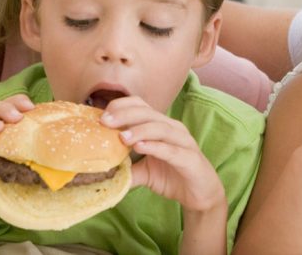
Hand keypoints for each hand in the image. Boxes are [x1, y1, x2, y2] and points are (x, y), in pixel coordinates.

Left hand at [102, 96, 224, 212]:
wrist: (201, 195)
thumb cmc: (173, 176)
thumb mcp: (144, 172)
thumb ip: (126, 167)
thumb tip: (100, 170)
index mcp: (161, 126)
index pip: (140, 106)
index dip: (121, 107)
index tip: (101, 117)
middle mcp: (173, 129)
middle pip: (148, 113)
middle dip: (125, 115)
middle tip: (105, 122)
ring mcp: (183, 142)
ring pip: (161, 128)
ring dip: (140, 130)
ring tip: (122, 137)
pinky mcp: (190, 159)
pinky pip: (172, 150)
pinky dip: (155, 147)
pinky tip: (141, 147)